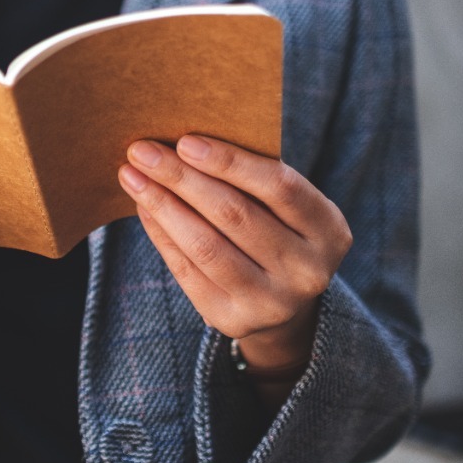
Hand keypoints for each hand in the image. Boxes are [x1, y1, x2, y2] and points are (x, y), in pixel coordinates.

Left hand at [117, 135, 351, 370]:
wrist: (281, 301)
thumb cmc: (275, 229)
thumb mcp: (282, 206)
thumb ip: (251, 178)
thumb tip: (180, 145)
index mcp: (329, 230)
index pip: (280, 187)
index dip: (230, 162)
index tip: (185, 141)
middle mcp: (308, 271)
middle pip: (235, 215)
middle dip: (182, 178)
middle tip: (141, 151)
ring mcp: (273, 302)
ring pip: (206, 246)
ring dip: (162, 205)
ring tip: (132, 177)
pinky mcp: (234, 321)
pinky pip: (187, 271)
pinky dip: (161, 234)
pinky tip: (144, 208)